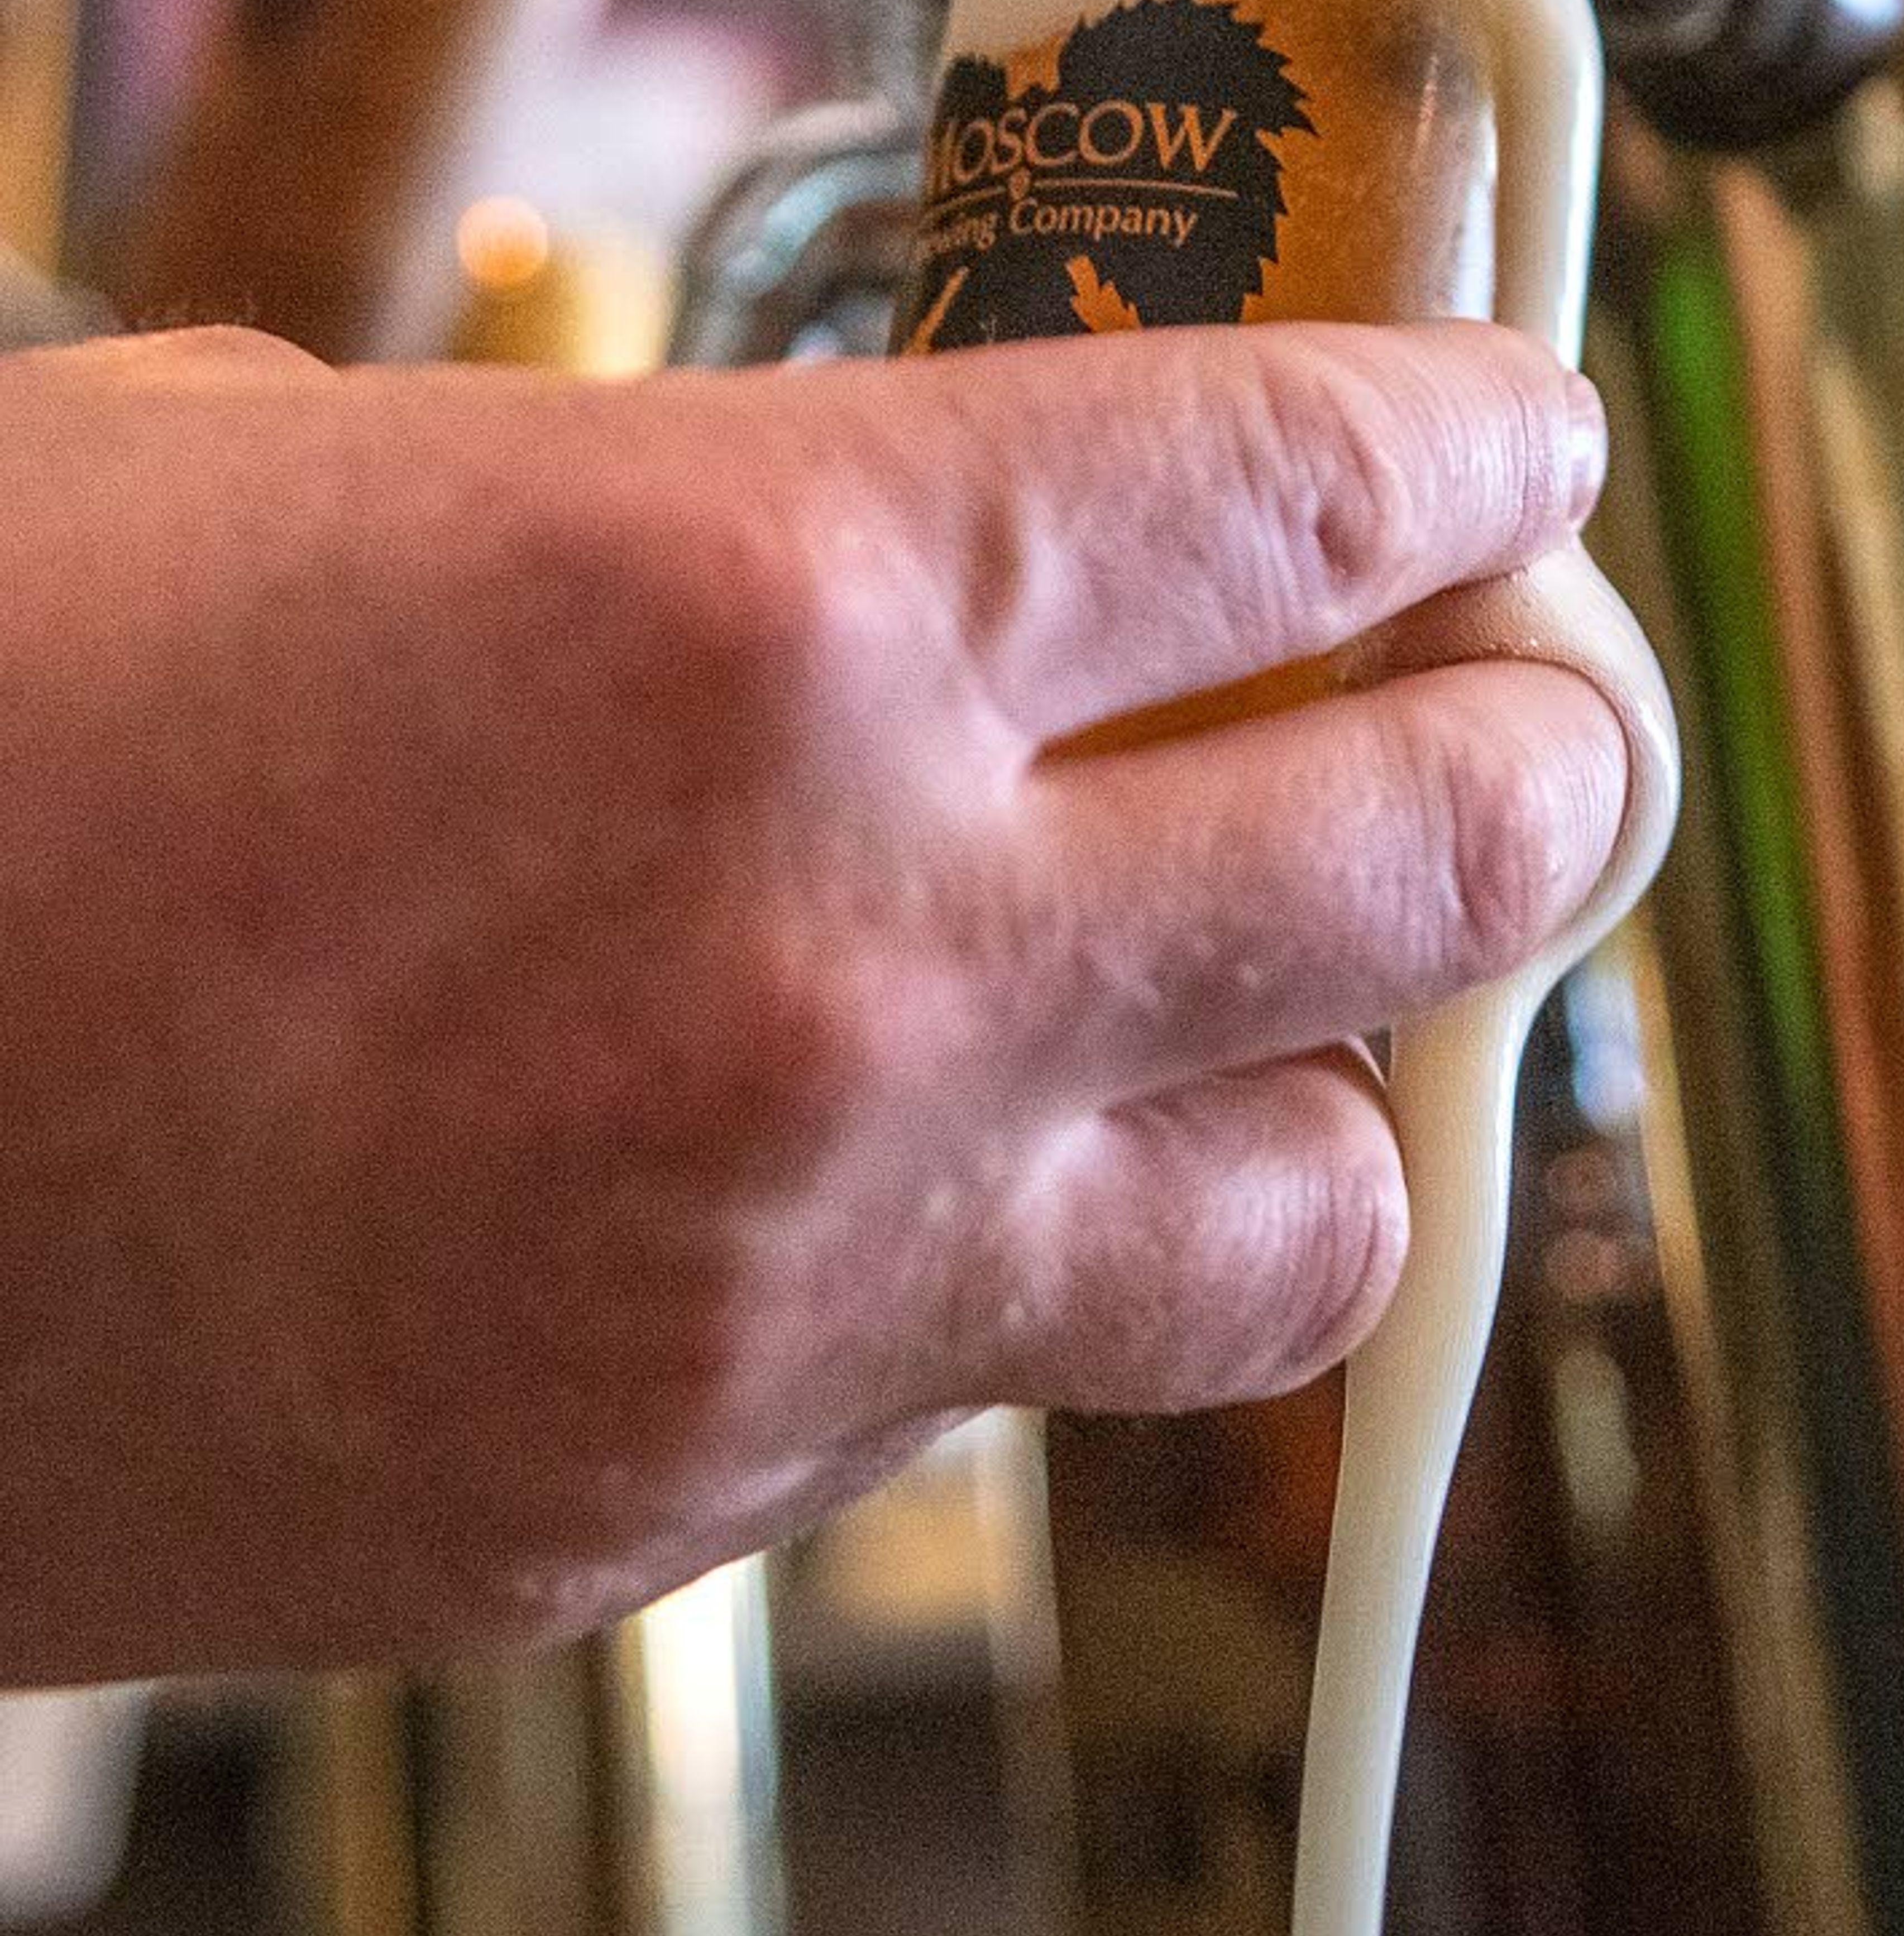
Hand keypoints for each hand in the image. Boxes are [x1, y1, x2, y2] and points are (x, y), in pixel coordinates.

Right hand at [0, 321, 1624, 1681]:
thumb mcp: (325, 488)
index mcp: (762, 596)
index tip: (1519, 446)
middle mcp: (844, 944)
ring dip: (1339, 1074)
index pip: (1315, 483)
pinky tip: (920, 1152)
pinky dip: (1031, 1256)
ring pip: (1312, 1217)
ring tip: (1258, 994)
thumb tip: (862, 559)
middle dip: (1545, 757)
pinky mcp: (667, 1491)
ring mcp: (784, 1264)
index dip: (1478, 444)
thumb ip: (656, 531)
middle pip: (1435, 855)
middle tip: (1532, 715)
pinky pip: (999, 1377)